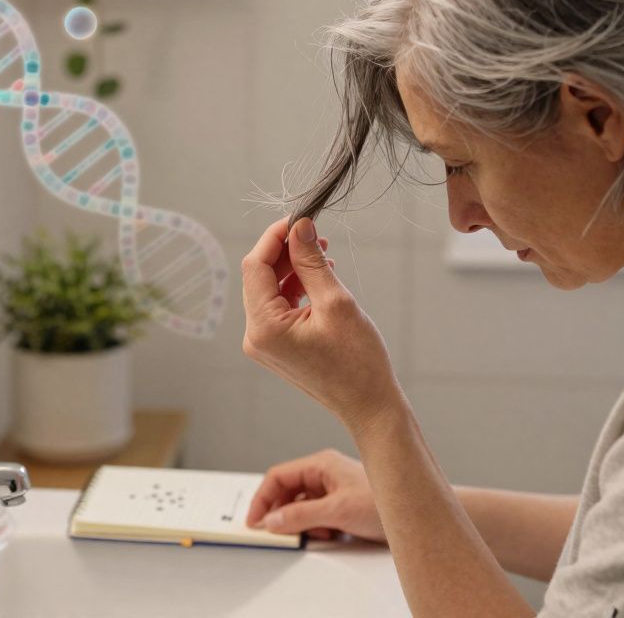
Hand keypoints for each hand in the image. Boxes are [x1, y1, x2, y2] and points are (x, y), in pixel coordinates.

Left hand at [240, 216, 400, 430]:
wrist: (369, 405)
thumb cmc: (358, 361)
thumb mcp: (336, 302)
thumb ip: (312, 261)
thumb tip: (298, 226)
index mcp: (264, 327)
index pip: (255, 266)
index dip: (274, 237)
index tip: (298, 219)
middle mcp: (255, 336)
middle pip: (259, 277)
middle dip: (285, 252)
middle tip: (315, 234)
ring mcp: (264, 343)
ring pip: (269, 290)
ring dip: (292, 269)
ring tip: (323, 255)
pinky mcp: (276, 346)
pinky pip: (278, 307)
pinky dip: (295, 288)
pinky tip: (320, 277)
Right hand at [246, 449, 385, 541]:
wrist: (418, 515)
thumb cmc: (386, 502)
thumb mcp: (338, 510)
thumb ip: (301, 515)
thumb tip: (272, 520)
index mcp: (321, 464)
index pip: (278, 477)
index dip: (262, 499)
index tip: (255, 521)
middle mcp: (325, 473)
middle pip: (287, 491)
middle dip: (282, 513)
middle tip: (277, 533)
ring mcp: (333, 489)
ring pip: (301, 505)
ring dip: (301, 522)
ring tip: (315, 533)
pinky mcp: (341, 504)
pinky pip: (316, 515)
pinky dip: (315, 527)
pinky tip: (330, 534)